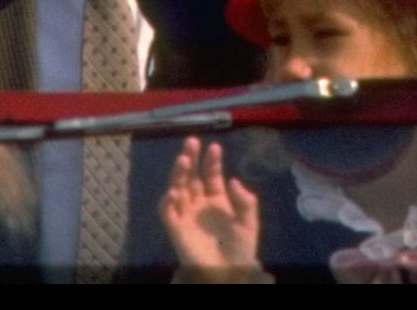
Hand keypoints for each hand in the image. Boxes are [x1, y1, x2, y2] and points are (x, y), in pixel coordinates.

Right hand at [160, 138, 264, 279]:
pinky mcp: (176, 229)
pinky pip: (168, 212)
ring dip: (179, 174)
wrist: (229, 275)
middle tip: (192, 142)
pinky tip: (174, 191)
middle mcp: (200, 203)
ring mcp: (187, 215)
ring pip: (178, 188)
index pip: (212, 175)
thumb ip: (246, 201)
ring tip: (184, 160)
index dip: (212, 161)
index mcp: (217, 199)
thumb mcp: (249, 222)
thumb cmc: (241, 250)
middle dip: (191, 158)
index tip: (215, 147)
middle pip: (192, 176)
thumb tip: (233, 180)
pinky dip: (168, 201)